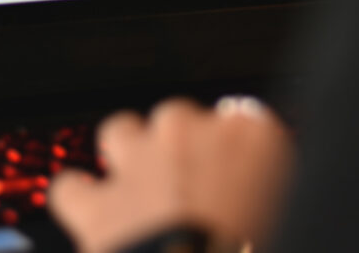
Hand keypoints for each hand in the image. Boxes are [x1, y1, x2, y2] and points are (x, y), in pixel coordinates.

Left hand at [49, 97, 295, 252]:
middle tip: (191, 194)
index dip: (231, 153)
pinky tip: (89, 214)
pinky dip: (79, 200)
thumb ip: (266, 187)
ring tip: (137, 192)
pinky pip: (72, 187)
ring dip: (126, 157)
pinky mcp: (99, 203)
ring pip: (122, 133)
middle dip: (179, 150)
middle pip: (179, 119)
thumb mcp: (286, 207)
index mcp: (252, 137)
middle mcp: (191, 133)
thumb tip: (252, 192)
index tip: (232, 176)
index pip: (243, 122)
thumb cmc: (254, 247)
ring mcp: (139, 162)